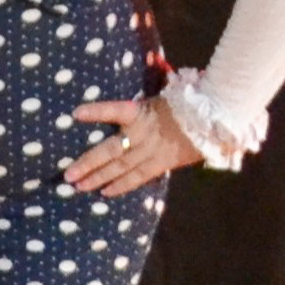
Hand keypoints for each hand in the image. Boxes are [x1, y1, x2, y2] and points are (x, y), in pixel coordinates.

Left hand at [63, 95, 200, 195]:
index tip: (76, 113)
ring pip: (121, 167)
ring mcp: (152, 150)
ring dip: (98, 178)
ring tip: (78, 186)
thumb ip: (140, 102)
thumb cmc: (187, 103)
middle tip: (67, 174)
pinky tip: (106, 193)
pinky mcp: (163, 162)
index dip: (96, 112)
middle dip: (87, 163)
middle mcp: (144, 132)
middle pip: (111, 150)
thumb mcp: (161, 95)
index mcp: (142, 111)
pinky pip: (139, 177)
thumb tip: (123, 92)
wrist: (217, 119)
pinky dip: (122, 185)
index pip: (115, 109)